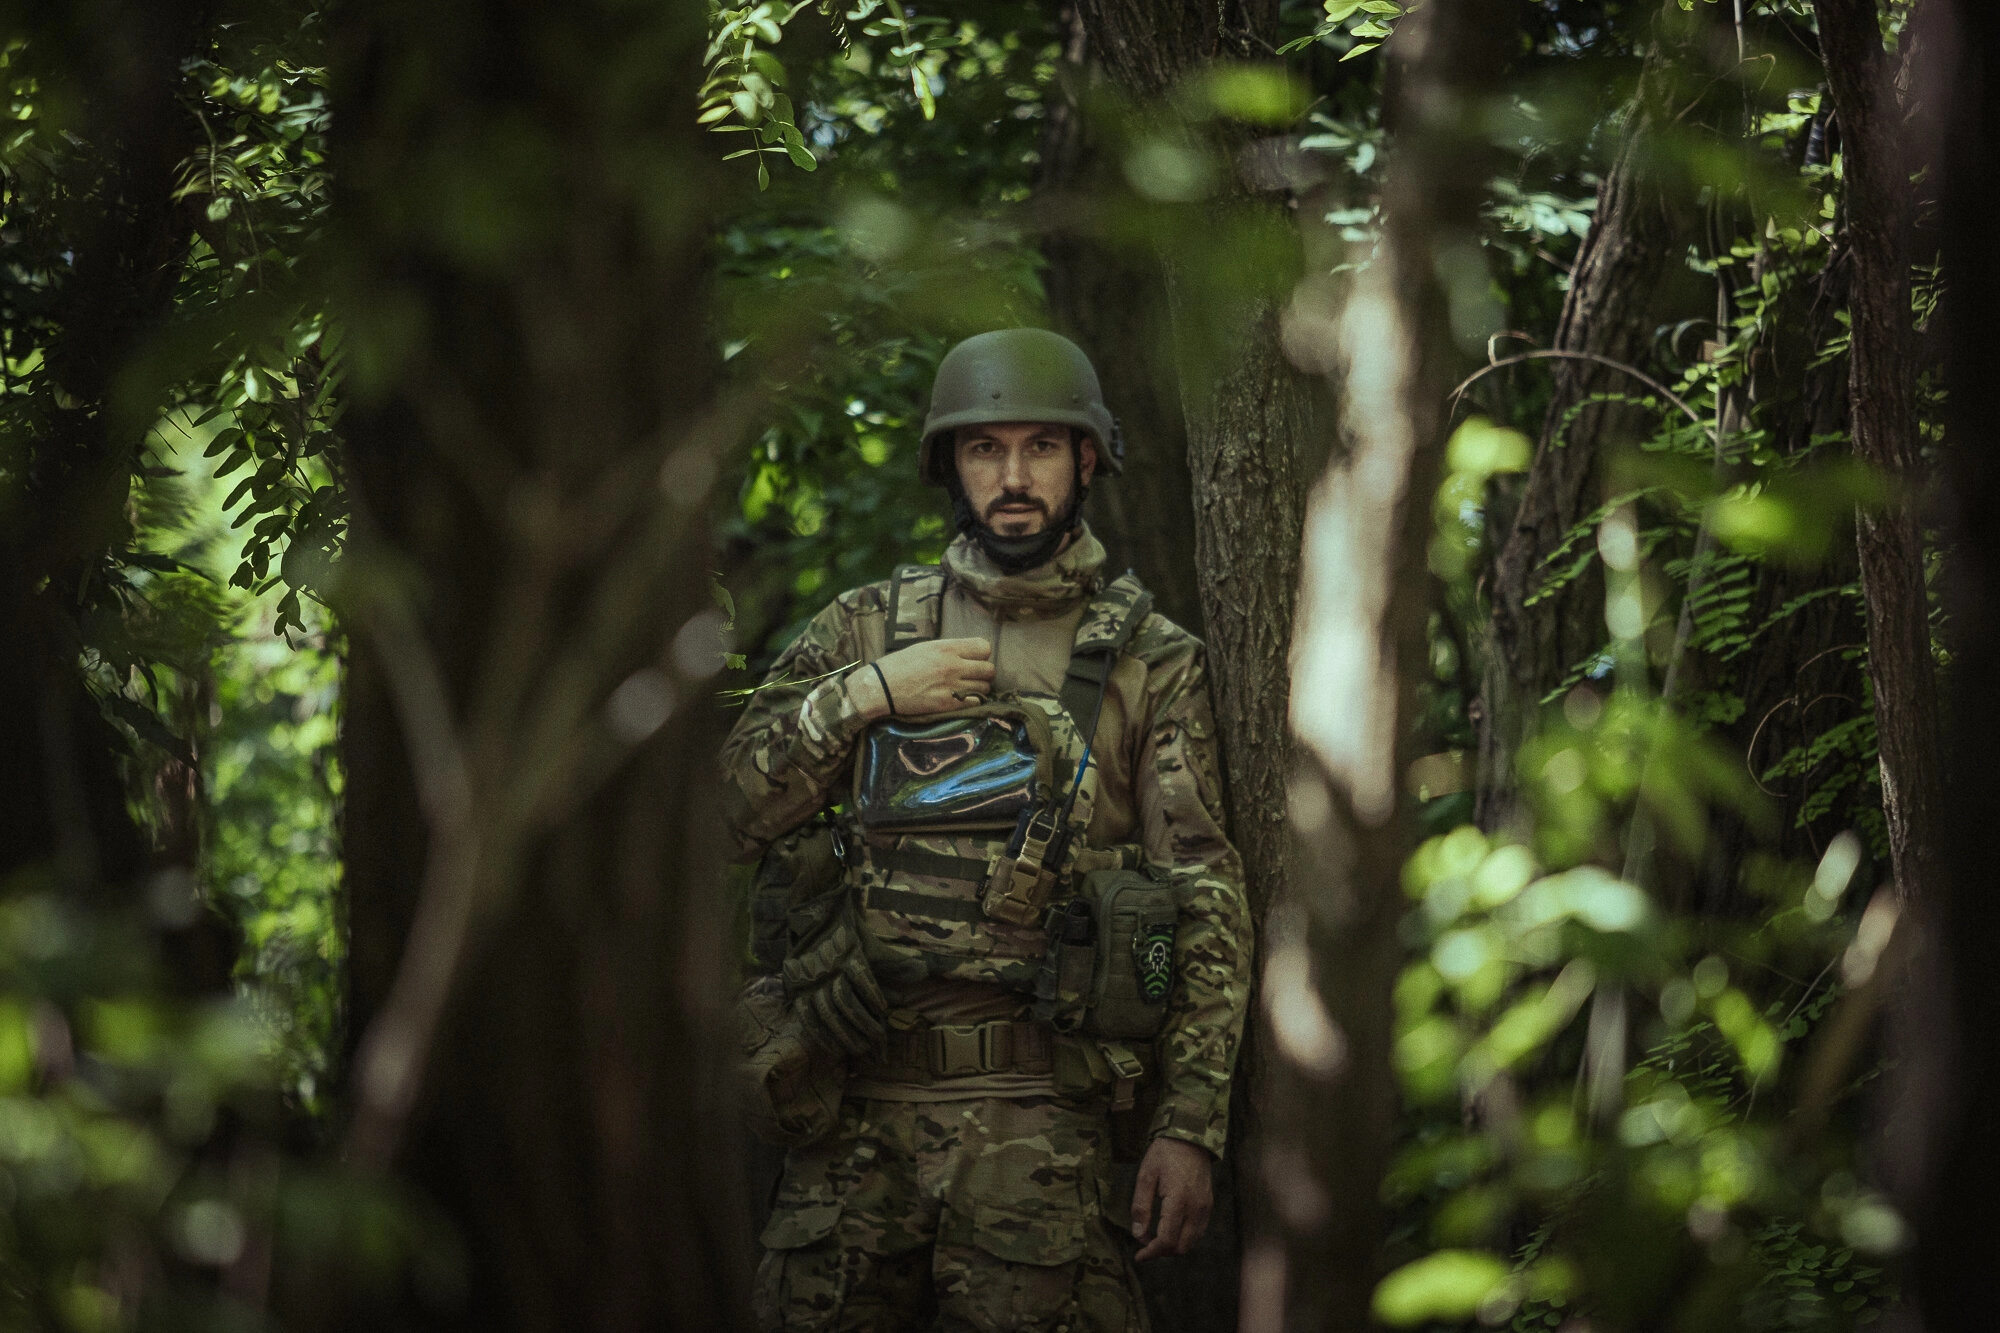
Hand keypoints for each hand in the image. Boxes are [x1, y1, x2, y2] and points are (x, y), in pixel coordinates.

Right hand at [847, 638, 995, 718]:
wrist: (882, 687)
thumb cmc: (900, 664)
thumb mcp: (926, 647)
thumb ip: (949, 649)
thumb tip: (968, 654)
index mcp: (947, 648)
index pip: (984, 647)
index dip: (981, 654)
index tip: (974, 659)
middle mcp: (953, 665)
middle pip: (989, 669)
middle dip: (983, 673)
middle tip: (972, 677)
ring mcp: (952, 686)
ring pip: (985, 687)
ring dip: (979, 689)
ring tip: (967, 689)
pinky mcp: (948, 704)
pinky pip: (976, 702)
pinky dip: (973, 702)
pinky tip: (962, 699)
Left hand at [1130, 1136, 1212, 1260]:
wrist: (1191, 1137)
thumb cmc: (1165, 1154)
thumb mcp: (1146, 1176)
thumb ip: (1141, 1207)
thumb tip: (1138, 1234)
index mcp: (1178, 1201)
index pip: (1167, 1240)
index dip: (1151, 1252)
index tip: (1139, 1256)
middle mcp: (1196, 1208)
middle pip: (1181, 1247)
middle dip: (1162, 1252)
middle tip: (1145, 1246)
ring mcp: (1205, 1208)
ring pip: (1192, 1243)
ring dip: (1174, 1247)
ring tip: (1156, 1238)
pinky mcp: (1208, 1205)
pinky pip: (1198, 1232)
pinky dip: (1184, 1238)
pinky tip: (1171, 1229)